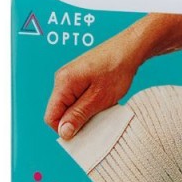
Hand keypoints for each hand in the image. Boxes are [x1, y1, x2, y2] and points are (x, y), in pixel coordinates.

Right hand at [45, 13, 181, 138]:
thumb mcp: (98, 99)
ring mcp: (71, 78)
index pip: (51, 117)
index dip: (64, 129)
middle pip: (60, 112)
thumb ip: (79, 115)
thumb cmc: (116, 70)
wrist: (130, 48)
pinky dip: (89, 104)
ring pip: (71, 106)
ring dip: (85, 113)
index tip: (83, 132)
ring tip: (102, 109)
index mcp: (63, 83)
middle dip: (76, 121)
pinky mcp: (81, 78)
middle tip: (96, 121)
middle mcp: (63, 79)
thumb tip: (63, 132)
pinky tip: (103, 102)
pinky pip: (79, 98)